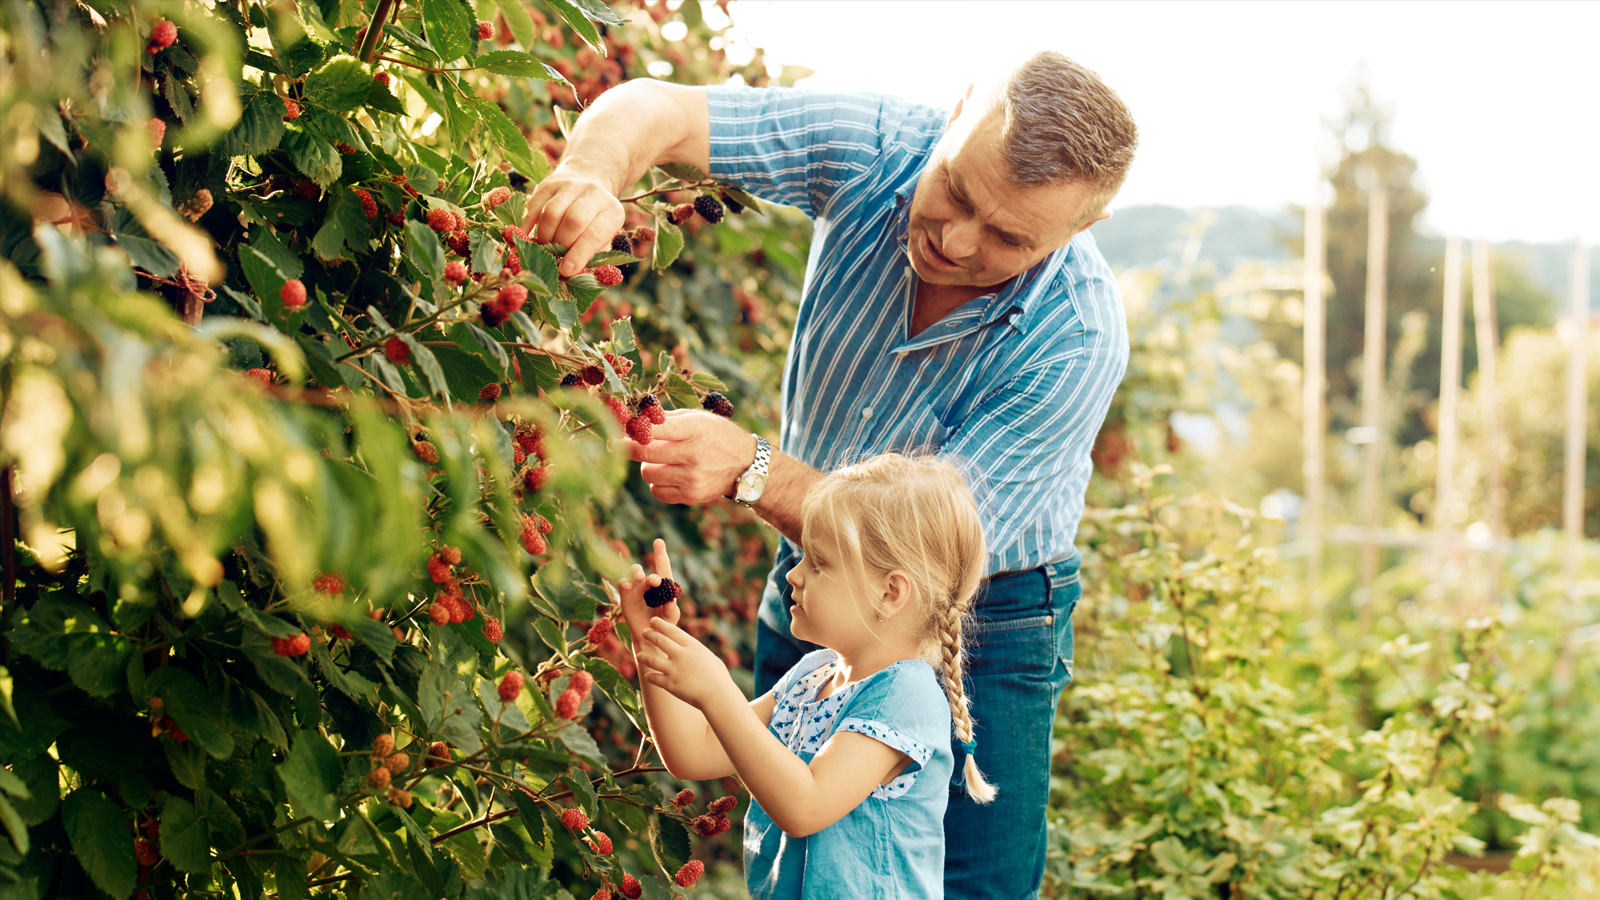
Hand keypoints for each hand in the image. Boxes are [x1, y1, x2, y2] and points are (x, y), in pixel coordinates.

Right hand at [522, 169, 625, 277]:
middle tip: (555, 258)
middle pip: (573, 220)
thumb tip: (573, 275)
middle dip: (561, 244)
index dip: (578, 254)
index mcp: (612, 212)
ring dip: (545, 236)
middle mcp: (593, 194)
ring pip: (551, 213)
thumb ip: (591, 258)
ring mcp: (570, 185)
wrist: (588, 183)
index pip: (595, 234)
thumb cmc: (595, 222)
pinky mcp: (549, 183)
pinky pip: (533, 206)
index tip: (566, 270)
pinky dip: (527, 225)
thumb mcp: (603, 239)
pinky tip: (526, 237)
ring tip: (545, 248)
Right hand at [617, 538, 680, 646]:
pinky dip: (624, 582)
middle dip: (651, 575)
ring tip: (640, 578)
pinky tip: (628, 585)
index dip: (660, 554)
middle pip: (648, 572)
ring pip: (634, 573)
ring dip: (636, 573)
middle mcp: (648, 585)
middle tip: (655, 582)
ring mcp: (636, 589)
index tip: (658, 541)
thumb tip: (672, 601)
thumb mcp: (671, 618)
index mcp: (663, 587)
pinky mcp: (625, 597)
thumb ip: (672, 610)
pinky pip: (623, 584)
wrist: (649, 637)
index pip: (663, 567)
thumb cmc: (663, 624)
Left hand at [625, 410, 753, 505]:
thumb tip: (633, 417)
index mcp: (694, 429)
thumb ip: (666, 418)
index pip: (654, 429)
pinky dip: (657, 483)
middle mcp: (693, 454)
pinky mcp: (691, 496)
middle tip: (618, 444)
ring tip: (662, 460)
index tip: (615, 429)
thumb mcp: (697, 418)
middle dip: (627, 448)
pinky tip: (670, 474)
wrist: (745, 464)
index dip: (631, 429)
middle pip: (644, 453)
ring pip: (647, 473)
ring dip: (648, 465)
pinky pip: (657, 491)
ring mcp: (692, 478)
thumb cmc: (715, 435)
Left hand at [635, 618, 740, 711]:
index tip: (652, 621)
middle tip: (644, 632)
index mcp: (693, 646)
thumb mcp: (709, 657)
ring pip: (651, 659)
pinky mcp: (670, 684)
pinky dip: (649, 676)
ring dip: (643, 656)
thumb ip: (696, 650)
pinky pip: (653, 678)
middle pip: (659, 640)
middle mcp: (681, 655)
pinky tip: (648, 675)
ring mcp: (674, 669)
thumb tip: (688, 647)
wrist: (718, 696)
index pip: (672, 630)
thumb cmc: (718, 677)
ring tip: (639, 655)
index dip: (660, 624)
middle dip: (649, 634)